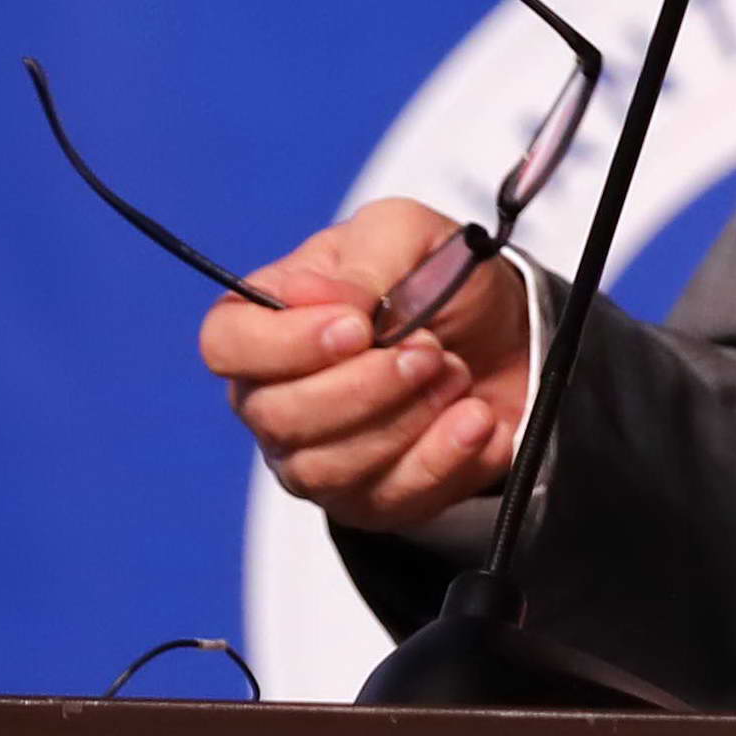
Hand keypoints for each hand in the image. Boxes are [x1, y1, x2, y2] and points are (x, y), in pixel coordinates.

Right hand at [198, 196, 533, 535]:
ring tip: (456, 375)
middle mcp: (274, 397)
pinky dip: (444, 458)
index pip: (227, 345)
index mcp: (265, 321)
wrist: (508, 336)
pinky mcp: (369, 501)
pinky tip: (475, 419)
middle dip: (366, 385)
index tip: (357, 326)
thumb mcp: (408, 235)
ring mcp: (316, 458)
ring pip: (328, 469)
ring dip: (407, 420)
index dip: (285, 344)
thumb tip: (317, 297)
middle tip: (430, 349)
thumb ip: (363, 260)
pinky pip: (391, 500)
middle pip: (278, 417)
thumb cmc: (441, 280)